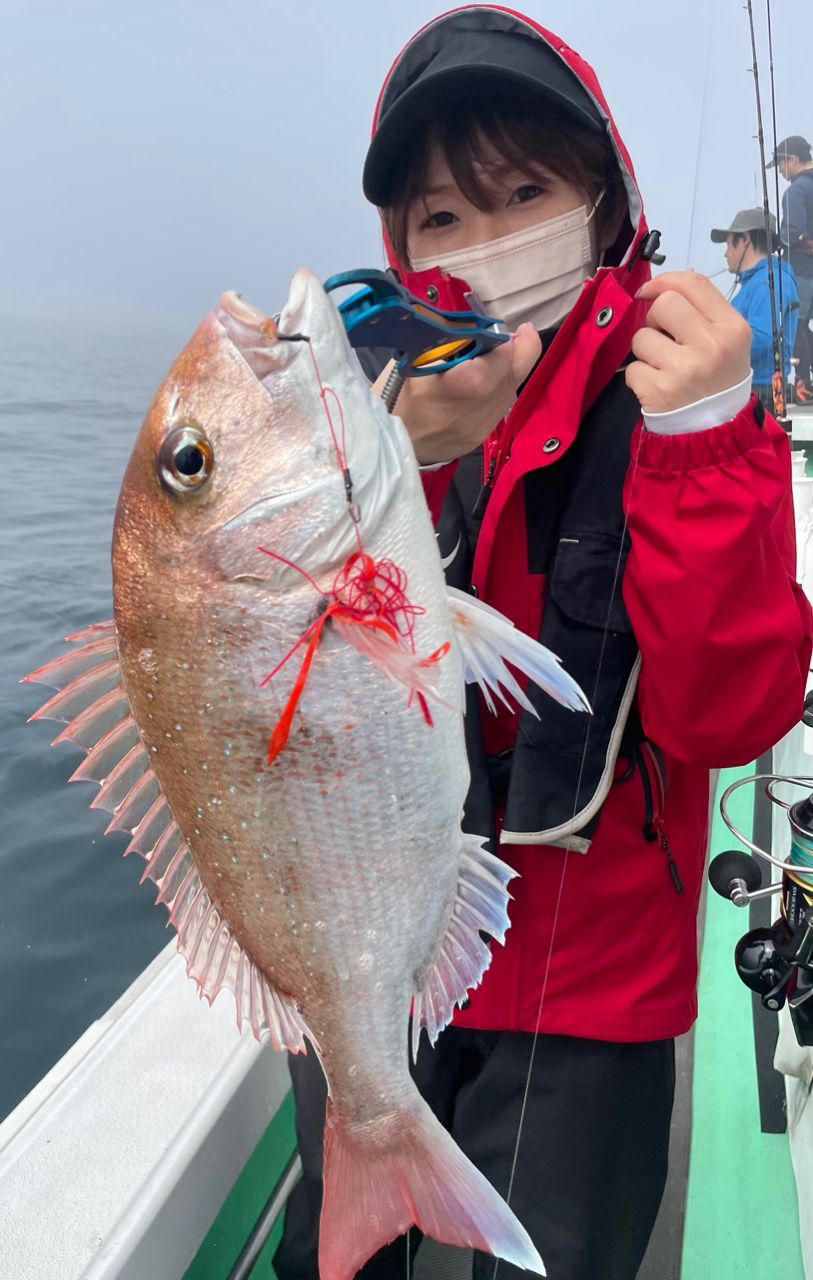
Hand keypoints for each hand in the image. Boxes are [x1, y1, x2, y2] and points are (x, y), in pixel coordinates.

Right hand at [376, 324, 541, 464]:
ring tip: (499, 351)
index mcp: (441, 394)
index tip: (499, 330)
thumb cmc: (394, 399)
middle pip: (510, 379)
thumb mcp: (408, 363)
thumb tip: (471, 323)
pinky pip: (501, 405)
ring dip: (512, 367)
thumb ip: (444, 342)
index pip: (487, 371)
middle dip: (521, 351)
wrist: (390, 447)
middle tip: (519, 333)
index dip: (503, 346)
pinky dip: (501, 385)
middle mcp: (465, 416)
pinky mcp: (481, 437)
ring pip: (511, 390)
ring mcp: (476, 429)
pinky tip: (491, 375)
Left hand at [626, 271, 751, 413]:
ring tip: (663, 366)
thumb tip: (664, 285)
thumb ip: (703, 311)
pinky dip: (639, 376)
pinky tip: (658, 386)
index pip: (694, 284)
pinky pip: (632, 368)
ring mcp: (684, 370)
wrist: (715, 428)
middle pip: (664, 305)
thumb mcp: (728, 341)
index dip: (666, 280)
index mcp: (732, 328)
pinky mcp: (659, 391)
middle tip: (663, 337)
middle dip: (655, 319)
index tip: (650, 290)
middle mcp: (711, 346)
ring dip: (645, 350)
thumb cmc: (718, 379)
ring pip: (641, 336)